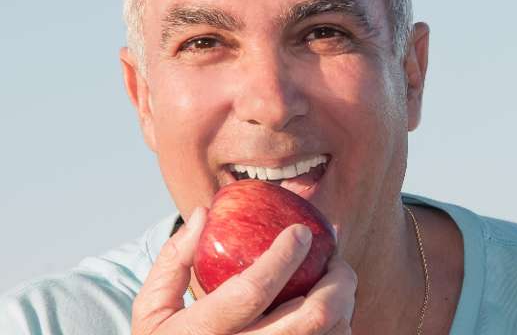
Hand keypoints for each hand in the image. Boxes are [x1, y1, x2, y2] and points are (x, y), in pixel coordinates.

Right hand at [131, 207, 355, 333]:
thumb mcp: (152, 308)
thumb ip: (174, 259)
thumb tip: (202, 213)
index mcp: (203, 333)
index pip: (252, 291)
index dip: (283, 257)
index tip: (301, 231)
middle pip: (309, 318)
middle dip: (336, 280)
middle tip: (336, 258)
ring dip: (345, 302)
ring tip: (338, 279)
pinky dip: (341, 325)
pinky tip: (336, 308)